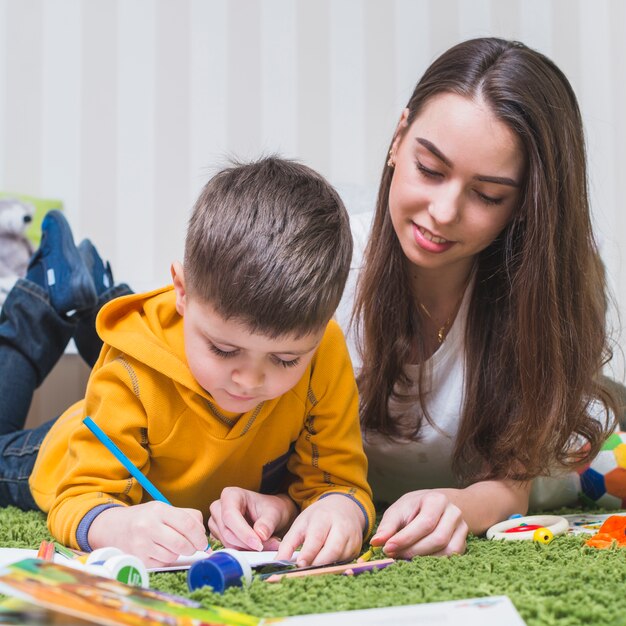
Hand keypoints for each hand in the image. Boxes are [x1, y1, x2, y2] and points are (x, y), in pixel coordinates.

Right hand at [87, 501, 207, 567]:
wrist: (112, 527)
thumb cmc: (144, 518)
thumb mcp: (163, 509)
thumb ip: (186, 517)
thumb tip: (203, 536)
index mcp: (158, 509)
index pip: (187, 524)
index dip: (199, 536)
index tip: (203, 542)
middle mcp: (148, 526)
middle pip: (181, 543)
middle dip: (192, 548)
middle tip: (193, 548)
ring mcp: (140, 544)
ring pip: (172, 556)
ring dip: (178, 554)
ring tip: (171, 546)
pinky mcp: (137, 559)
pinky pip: (162, 564)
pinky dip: (166, 560)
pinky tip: (159, 551)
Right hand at [208, 487, 297, 551]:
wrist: (268, 513)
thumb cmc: (268, 508)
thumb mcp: (273, 512)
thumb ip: (267, 523)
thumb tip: (261, 535)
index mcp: (230, 494)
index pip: (230, 515)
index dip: (243, 532)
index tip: (259, 544)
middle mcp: (219, 507)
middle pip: (227, 532)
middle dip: (247, 543)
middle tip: (266, 547)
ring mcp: (216, 522)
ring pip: (226, 543)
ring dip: (246, 549)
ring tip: (265, 545)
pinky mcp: (217, 534)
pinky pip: (227, 548)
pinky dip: (242, 551)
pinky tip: (254, 547)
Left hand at [276, 494, 364, 566]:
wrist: (343, 507)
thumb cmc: (317, 518)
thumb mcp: (300, 524)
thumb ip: (288, 544)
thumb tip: (277, 563)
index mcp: (323, 517)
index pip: (317, 537)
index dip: (309, 552)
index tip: (300, 565)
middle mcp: (341, 526)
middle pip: (332, 549)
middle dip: (318, 564)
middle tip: (305, 573)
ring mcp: (352, 537)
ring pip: (340, 558)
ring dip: (326, 567)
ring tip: (313, 571)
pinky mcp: (357, 547)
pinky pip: (346, 561)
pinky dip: (335, 566)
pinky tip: (325, 566)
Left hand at [370, 490, 467, 557]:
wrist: (436, 505)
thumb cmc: (414, 508)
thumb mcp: (399, 510)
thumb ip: (388, 526)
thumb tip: (376, 542)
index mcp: (437, 500)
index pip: (425, 523)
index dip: (406, 538)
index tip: (387, 548)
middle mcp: (454, 513)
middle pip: (437, 538)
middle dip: (413, 550)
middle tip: (393, 554)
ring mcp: (462, 528)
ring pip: (447, 550)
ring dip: (423, 558)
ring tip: (404, 557)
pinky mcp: (463, 542)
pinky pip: (451, 556)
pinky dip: (434, 561)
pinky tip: (418, 559)